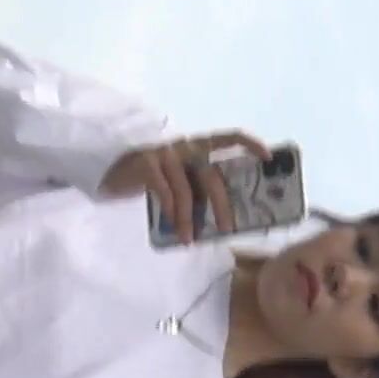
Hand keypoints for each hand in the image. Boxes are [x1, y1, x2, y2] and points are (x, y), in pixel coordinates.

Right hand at [99, 132, 269, 243]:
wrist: (110, 175)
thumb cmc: (150, 181)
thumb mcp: (179, 180)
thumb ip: (198, 187)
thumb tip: (223, 215)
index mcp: (197, 147)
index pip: (228, 138)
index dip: (249, 144)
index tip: (268, 158)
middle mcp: (185, 146)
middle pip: (211, 175)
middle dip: (222, 205)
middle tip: (228, 228)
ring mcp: (165, 153)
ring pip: (187, 189)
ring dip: (189, 218)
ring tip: (190, 239)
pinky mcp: (146, 163)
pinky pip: (165, 190)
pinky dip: (171, 211)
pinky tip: (173, 227)